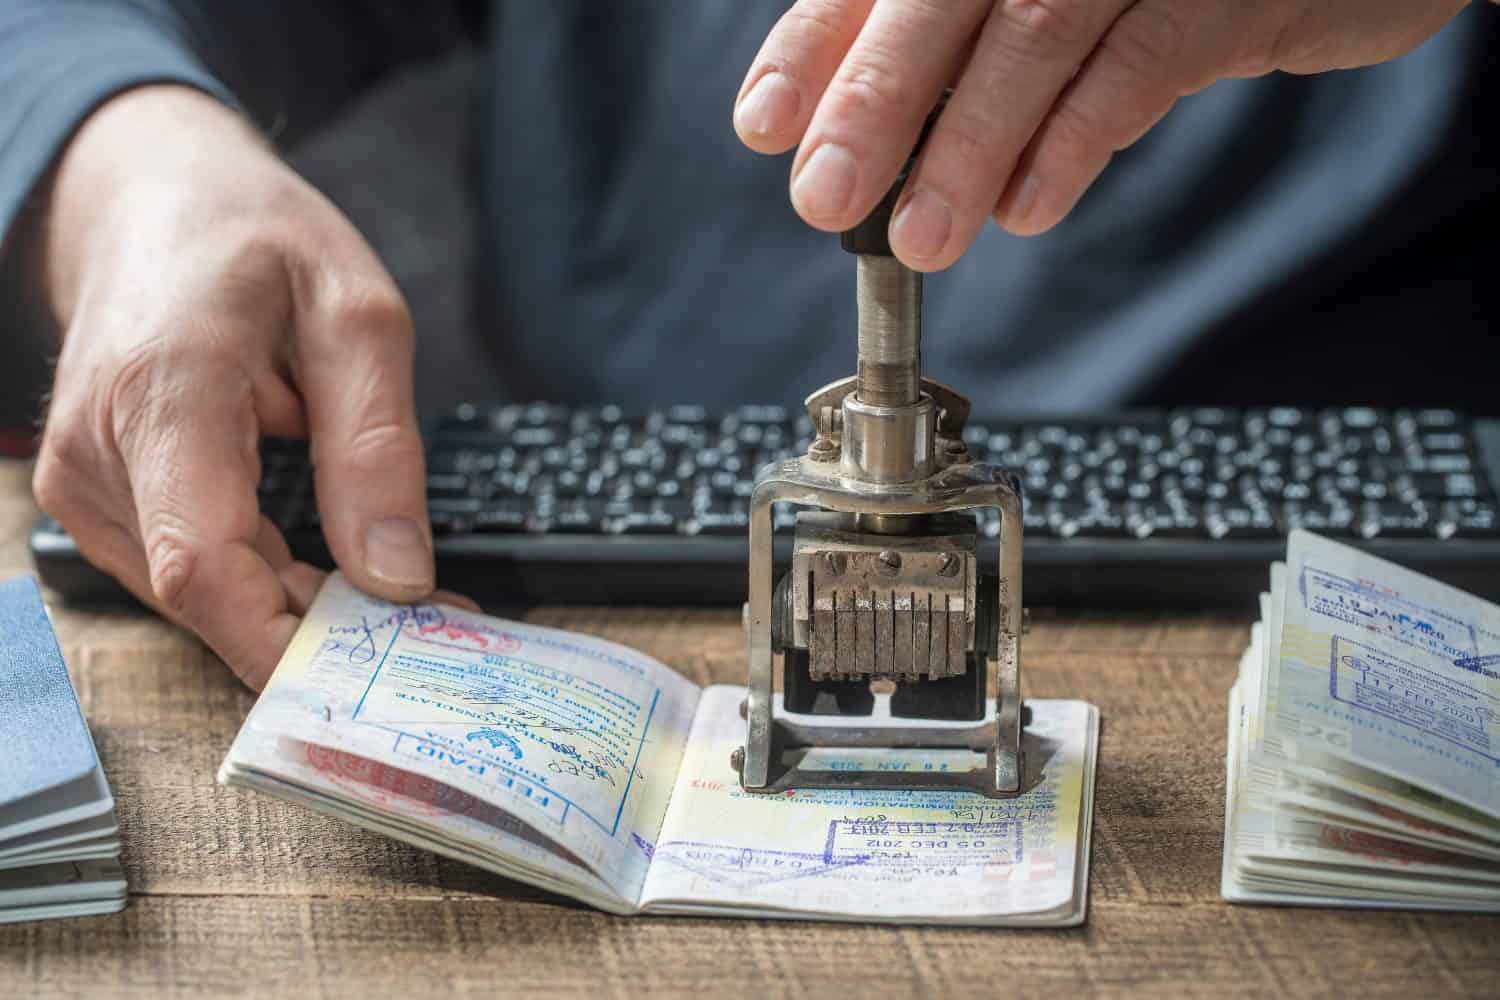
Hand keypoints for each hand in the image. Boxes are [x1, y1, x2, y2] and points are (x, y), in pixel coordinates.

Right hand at [30, 85, 473, 688]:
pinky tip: (328, 569)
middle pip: (205, 594)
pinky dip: (262, 583)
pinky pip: (183, 570)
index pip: (203, 562)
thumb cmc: (254, 240)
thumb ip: (377, 447)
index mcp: (165, 390)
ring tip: (392, 591)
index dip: (285, 641)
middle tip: (432, 632)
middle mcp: (98, 449)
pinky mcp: (92, 496)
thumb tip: (398, 576)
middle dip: (320, 630)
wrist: (151, 202)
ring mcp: (82, 479)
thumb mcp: (358, 316)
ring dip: (295, 610)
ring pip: (195, 595)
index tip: (376, 677)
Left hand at [734, 0, 1466, 269]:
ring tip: (923, 238)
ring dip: (969, 146)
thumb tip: (842, 132)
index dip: (812, 48)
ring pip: (1038, 30)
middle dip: (874, 101)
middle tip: (824, 198)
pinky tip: (1029, 208)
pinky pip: (1145, 61)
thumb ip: (948, 46)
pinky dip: (1077, 140)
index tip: (762, 127)